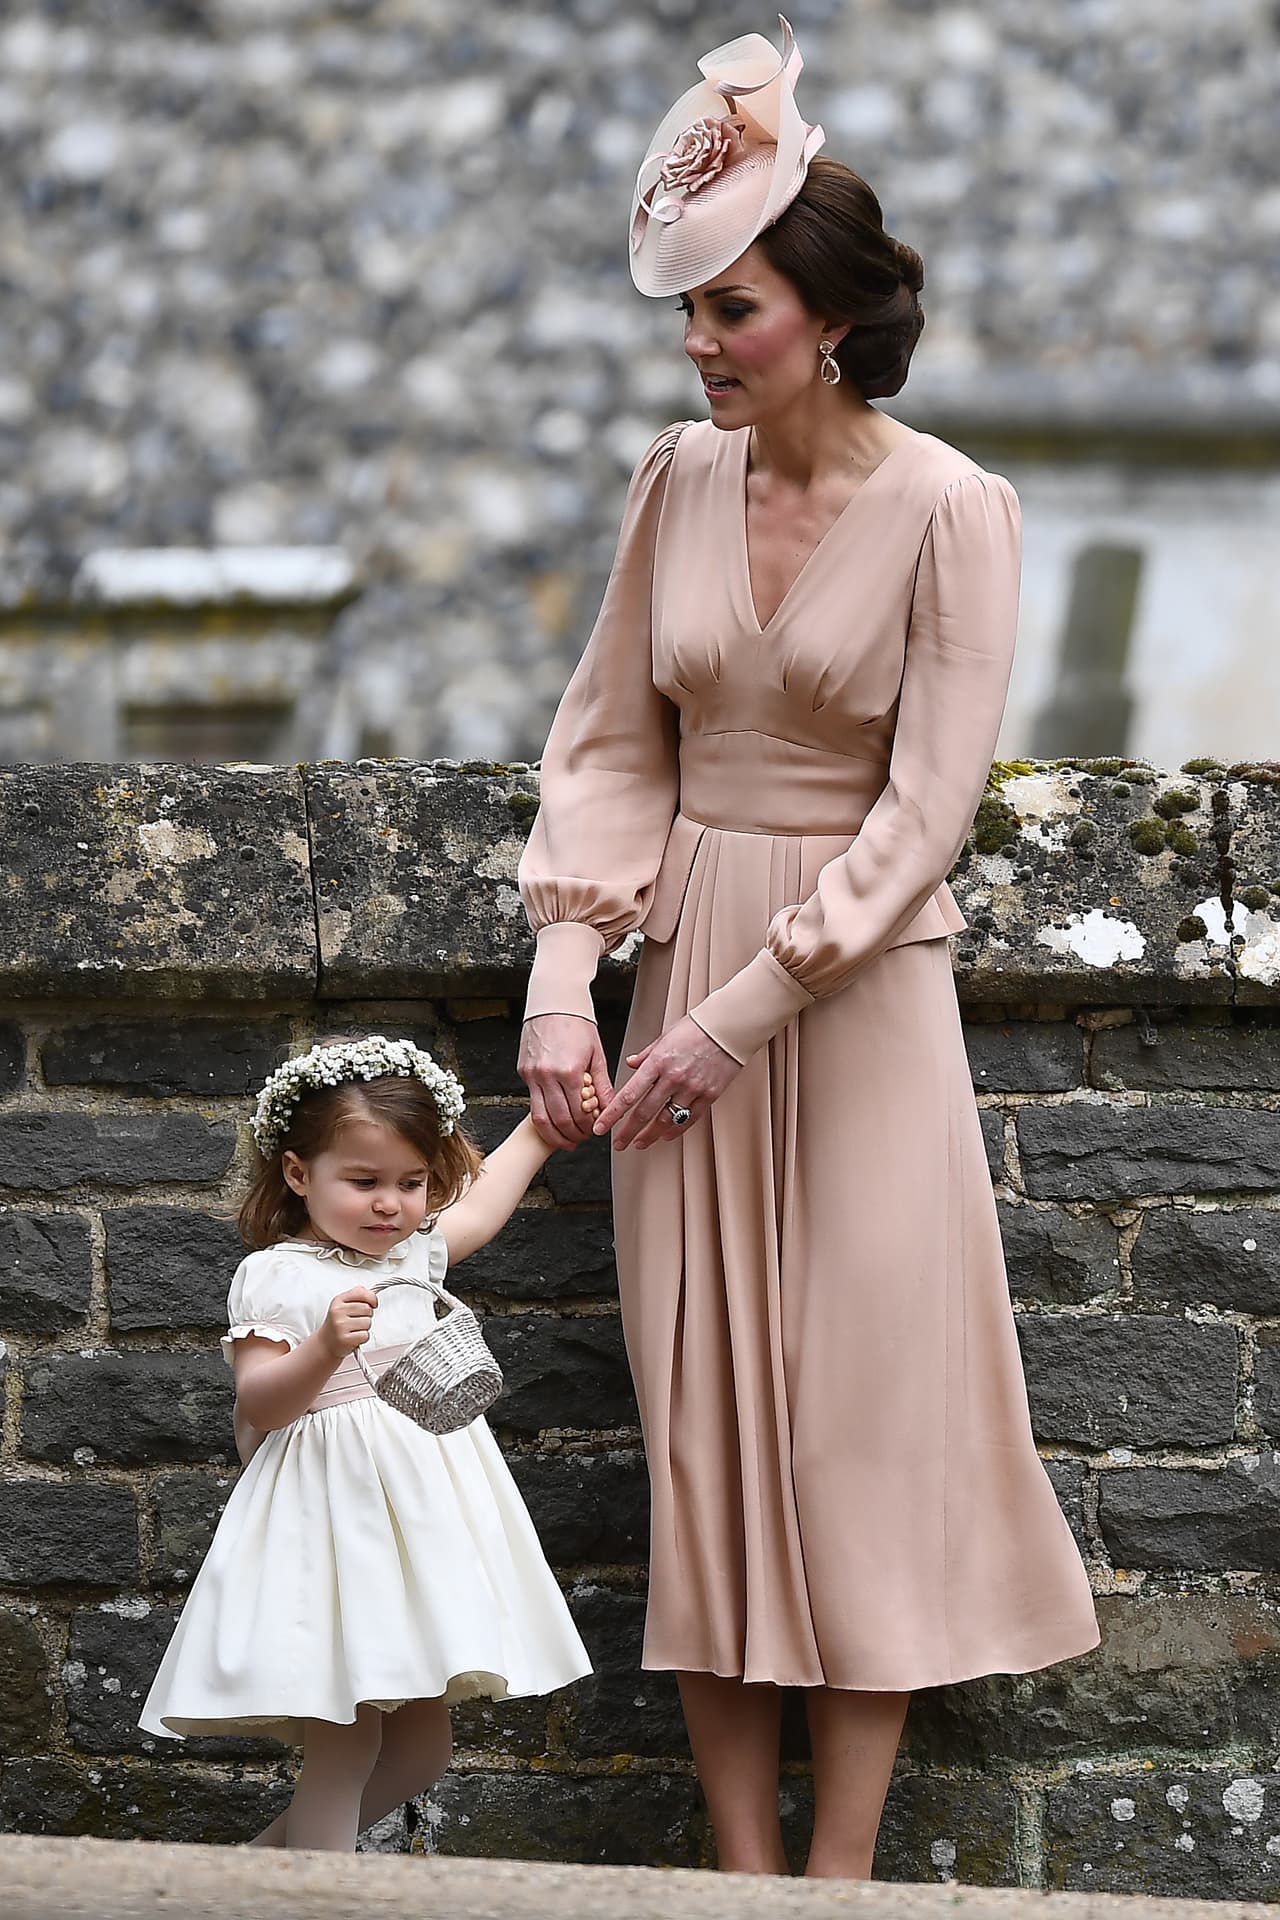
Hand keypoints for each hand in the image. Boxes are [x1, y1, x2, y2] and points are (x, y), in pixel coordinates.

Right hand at [319, 1286, 377, 1360]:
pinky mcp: (346, 1339)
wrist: (325, 1343)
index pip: (361, 1293)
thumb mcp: (342, 1305)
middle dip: (367, 1315)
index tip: (373, 1304)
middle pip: (367, 1308)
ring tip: (354, 1329)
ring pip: (368, 1322)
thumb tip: (372, 1297)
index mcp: (338, 1301)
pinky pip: (365, 1335)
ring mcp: (341, 1326)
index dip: (372, 1298)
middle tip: (356, 1320)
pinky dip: (363, 1338)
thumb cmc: (337, 1323)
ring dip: (365, 1327)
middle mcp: (338, 1312)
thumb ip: (357, 1296)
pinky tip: (353, 1337)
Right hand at [519, 1014, 615, 1150]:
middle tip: (581, 1138)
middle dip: (571, 1135)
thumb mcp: (596, 1054)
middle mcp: (547, 1075)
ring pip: (539, 1117)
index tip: (593, 1130)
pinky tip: (554, 1119)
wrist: (553, 1002)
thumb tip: (610, 1109)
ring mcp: (532, 1074)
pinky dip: (543, 1115)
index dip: (587, 1127)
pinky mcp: (523, 1072)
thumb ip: (602, 1085)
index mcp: (569, 1071)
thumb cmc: (576, 1023)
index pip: (578, 1113)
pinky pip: (532, 1101)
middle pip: (558, 1120)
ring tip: (565, 1139)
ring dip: (553, 1134)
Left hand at [592, 1015, 740, 1150]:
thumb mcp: (665, 1036)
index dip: (612, 1115)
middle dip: (628, 1132)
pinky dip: (675, 1129)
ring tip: (640, 1143)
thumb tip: (630, 1064)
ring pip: (666, 1120)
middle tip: (618, 1144)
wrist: (729, 1027)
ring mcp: (691, 1088)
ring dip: (650, 1135)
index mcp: (657, 1062)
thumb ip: (646, 1054)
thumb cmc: (697, 1027)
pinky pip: (689, 1118)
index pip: (628, 1094)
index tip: (601, 1127)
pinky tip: (666, 1135)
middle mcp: (672, 1078)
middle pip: (644, 1113)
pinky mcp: (709, 1095)